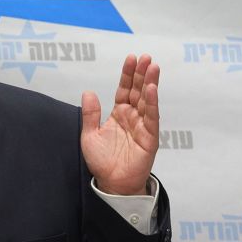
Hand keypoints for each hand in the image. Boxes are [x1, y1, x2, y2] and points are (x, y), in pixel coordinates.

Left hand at [81, 54, 159, 195]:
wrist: (112, 184)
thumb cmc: (102, 162)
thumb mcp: (89, 136)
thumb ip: (90, 115)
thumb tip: (88, 92)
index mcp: (118, 114)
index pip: (124, 89)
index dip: (127, 74)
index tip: (131, 58)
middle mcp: (132, 117)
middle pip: (138, 91)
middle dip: (142, 74)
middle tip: (146, 57)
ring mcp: (142, 126)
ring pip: (147, 100)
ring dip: (150, 83)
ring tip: (153, 67)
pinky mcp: (149, 137)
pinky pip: (151, 117)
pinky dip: (152, 103)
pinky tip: (152, 89)